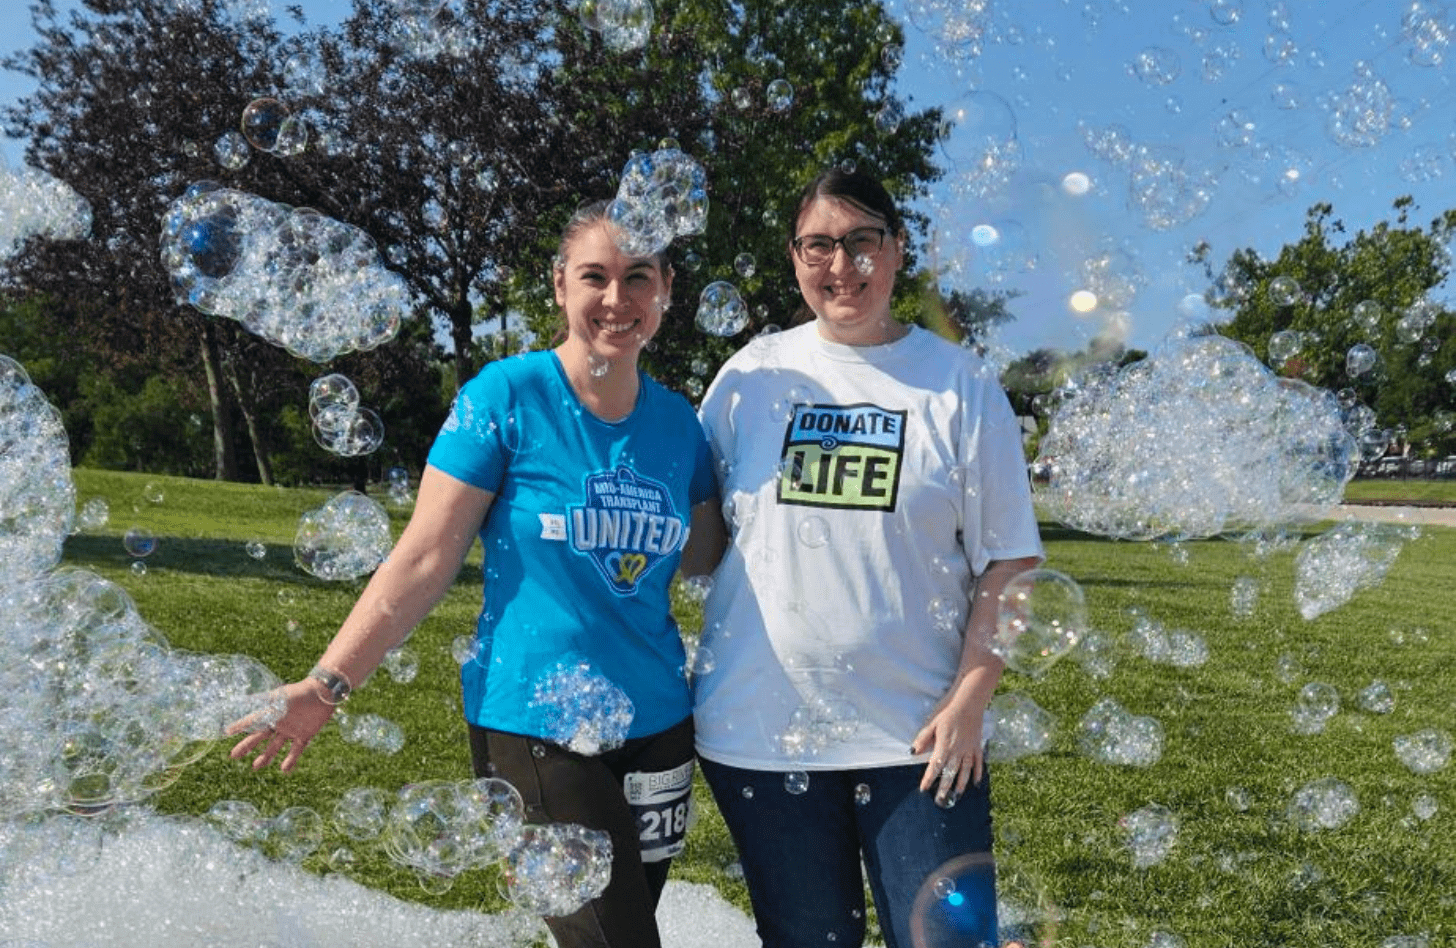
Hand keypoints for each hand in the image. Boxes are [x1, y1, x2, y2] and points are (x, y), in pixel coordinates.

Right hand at [226, 679, 336, 772]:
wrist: (323, 693)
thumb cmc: (299, 693)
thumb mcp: (278, 699)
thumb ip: (261, 703)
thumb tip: (241, 702)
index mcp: (272, 713)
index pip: (252, 721)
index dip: (239, 726)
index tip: (226, 732)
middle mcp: (279, 722)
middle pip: (260, 737)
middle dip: (247, 746)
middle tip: (233, 756)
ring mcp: (291, 729)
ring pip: (275, 746)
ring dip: (266, 756)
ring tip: (256, 766)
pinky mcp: (305, 734)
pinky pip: (296, 749)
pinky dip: (291, 760)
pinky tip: (284, 770)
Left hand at [909, 687, 985, 807]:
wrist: (969, 703)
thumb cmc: (949, 712)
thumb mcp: (932, 724)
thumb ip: (923, 739)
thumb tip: (913, 752)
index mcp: (945, 745)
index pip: (935, 766)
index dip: (929, 778)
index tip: (924, 788)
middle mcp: (958, 751)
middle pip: (950, 773)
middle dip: (944, 788)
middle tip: (940, 800)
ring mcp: (969, 750)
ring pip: (965, 772)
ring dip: (960, 785)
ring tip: (956, 796)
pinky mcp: (977, 747)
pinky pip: (978, 763)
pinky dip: (977, 773)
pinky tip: (975, 783)